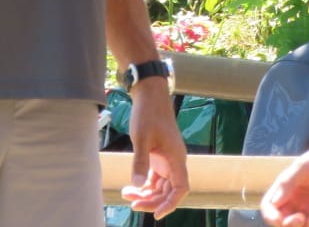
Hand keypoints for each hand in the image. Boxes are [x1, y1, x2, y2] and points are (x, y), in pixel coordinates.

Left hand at [120, 79, 189, 218]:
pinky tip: (130, 187)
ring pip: (160, 186)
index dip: (171, 204)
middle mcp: (174, 162)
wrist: (149, 95)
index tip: (156, 214)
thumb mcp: (142, 139)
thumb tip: (138, 186)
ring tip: (127, 195)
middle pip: (168, 191)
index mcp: (176, 158)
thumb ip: (140, 163)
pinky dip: (144, 185)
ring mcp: (166, 160)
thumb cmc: (148, 114)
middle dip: (152, 200)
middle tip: (132, 203)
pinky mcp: (158, 157)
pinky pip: (154, 178)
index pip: (181, 188)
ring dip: (146, 193)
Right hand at [260, 137, 308, 226]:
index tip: (280, 221)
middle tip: (303, 219)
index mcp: (285, 188)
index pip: (270, 207)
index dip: (271, 217)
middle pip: (284, 221)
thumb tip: (274, 203)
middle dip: (290, 225)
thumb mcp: (303, 166)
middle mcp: (295, 200)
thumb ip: (287, 183)